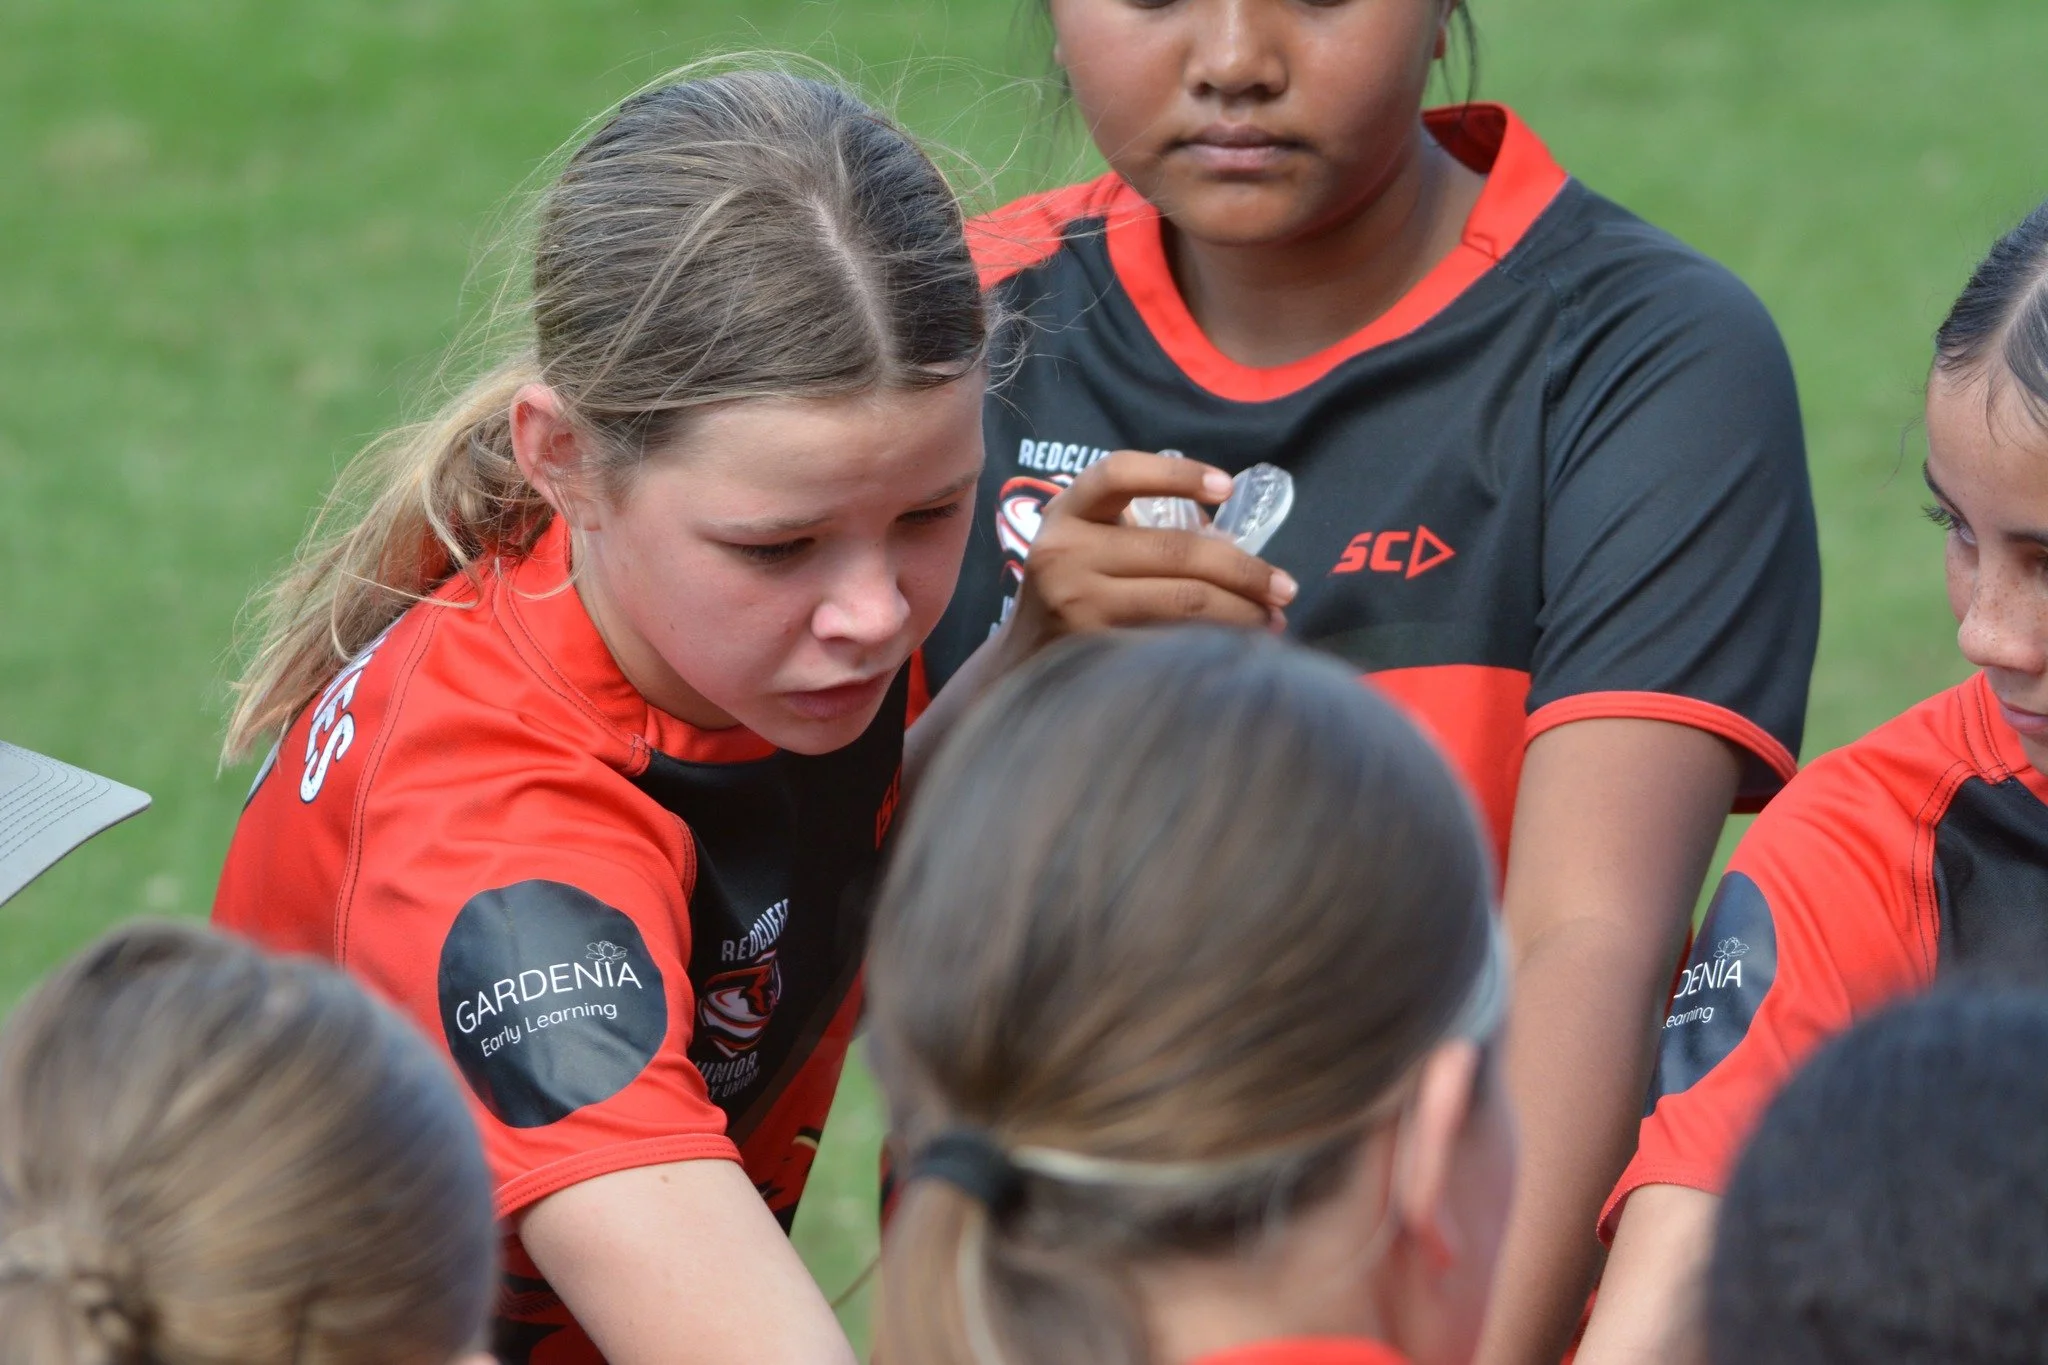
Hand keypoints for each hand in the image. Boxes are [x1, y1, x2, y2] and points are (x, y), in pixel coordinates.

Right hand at [1005, 451, 1296, 658]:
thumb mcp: (1092, 545)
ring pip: (1182, 598)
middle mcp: (1063, 551)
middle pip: (1175, 549)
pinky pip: (1172, 638)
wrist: (1023, 660)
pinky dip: (1214, 639)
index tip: (1226, 487)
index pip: (1119, 473)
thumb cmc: (1076, 591)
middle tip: (1284, 587)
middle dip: (1244, 569)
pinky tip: (1239, 644)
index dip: (1177, 474)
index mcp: (1066, 512)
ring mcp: (1075, 602)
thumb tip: (1238, 547)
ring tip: (1273, 618)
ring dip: (1241, 609)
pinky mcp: (1092, 647)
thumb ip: (1146, 532)